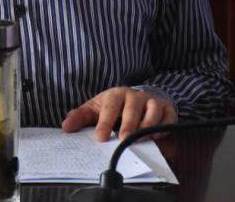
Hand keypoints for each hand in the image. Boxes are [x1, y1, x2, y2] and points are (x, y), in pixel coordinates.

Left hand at [61, 87, 176, 141]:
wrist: (134, 98)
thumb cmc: (112, 107)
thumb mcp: (94, 109)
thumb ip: (80, 117)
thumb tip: (66, 127)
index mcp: (116, 94)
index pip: (110, 106)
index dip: (105, 122)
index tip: (100, 137)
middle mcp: (135, 96)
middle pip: (133, 108)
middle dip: (128, 124)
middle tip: (123, 140)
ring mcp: (152, 101)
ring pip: (154, 110)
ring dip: (147, 126)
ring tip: (139, 140)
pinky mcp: (166, 109)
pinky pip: (168, 117)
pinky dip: (164, 127)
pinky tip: (155, 137)